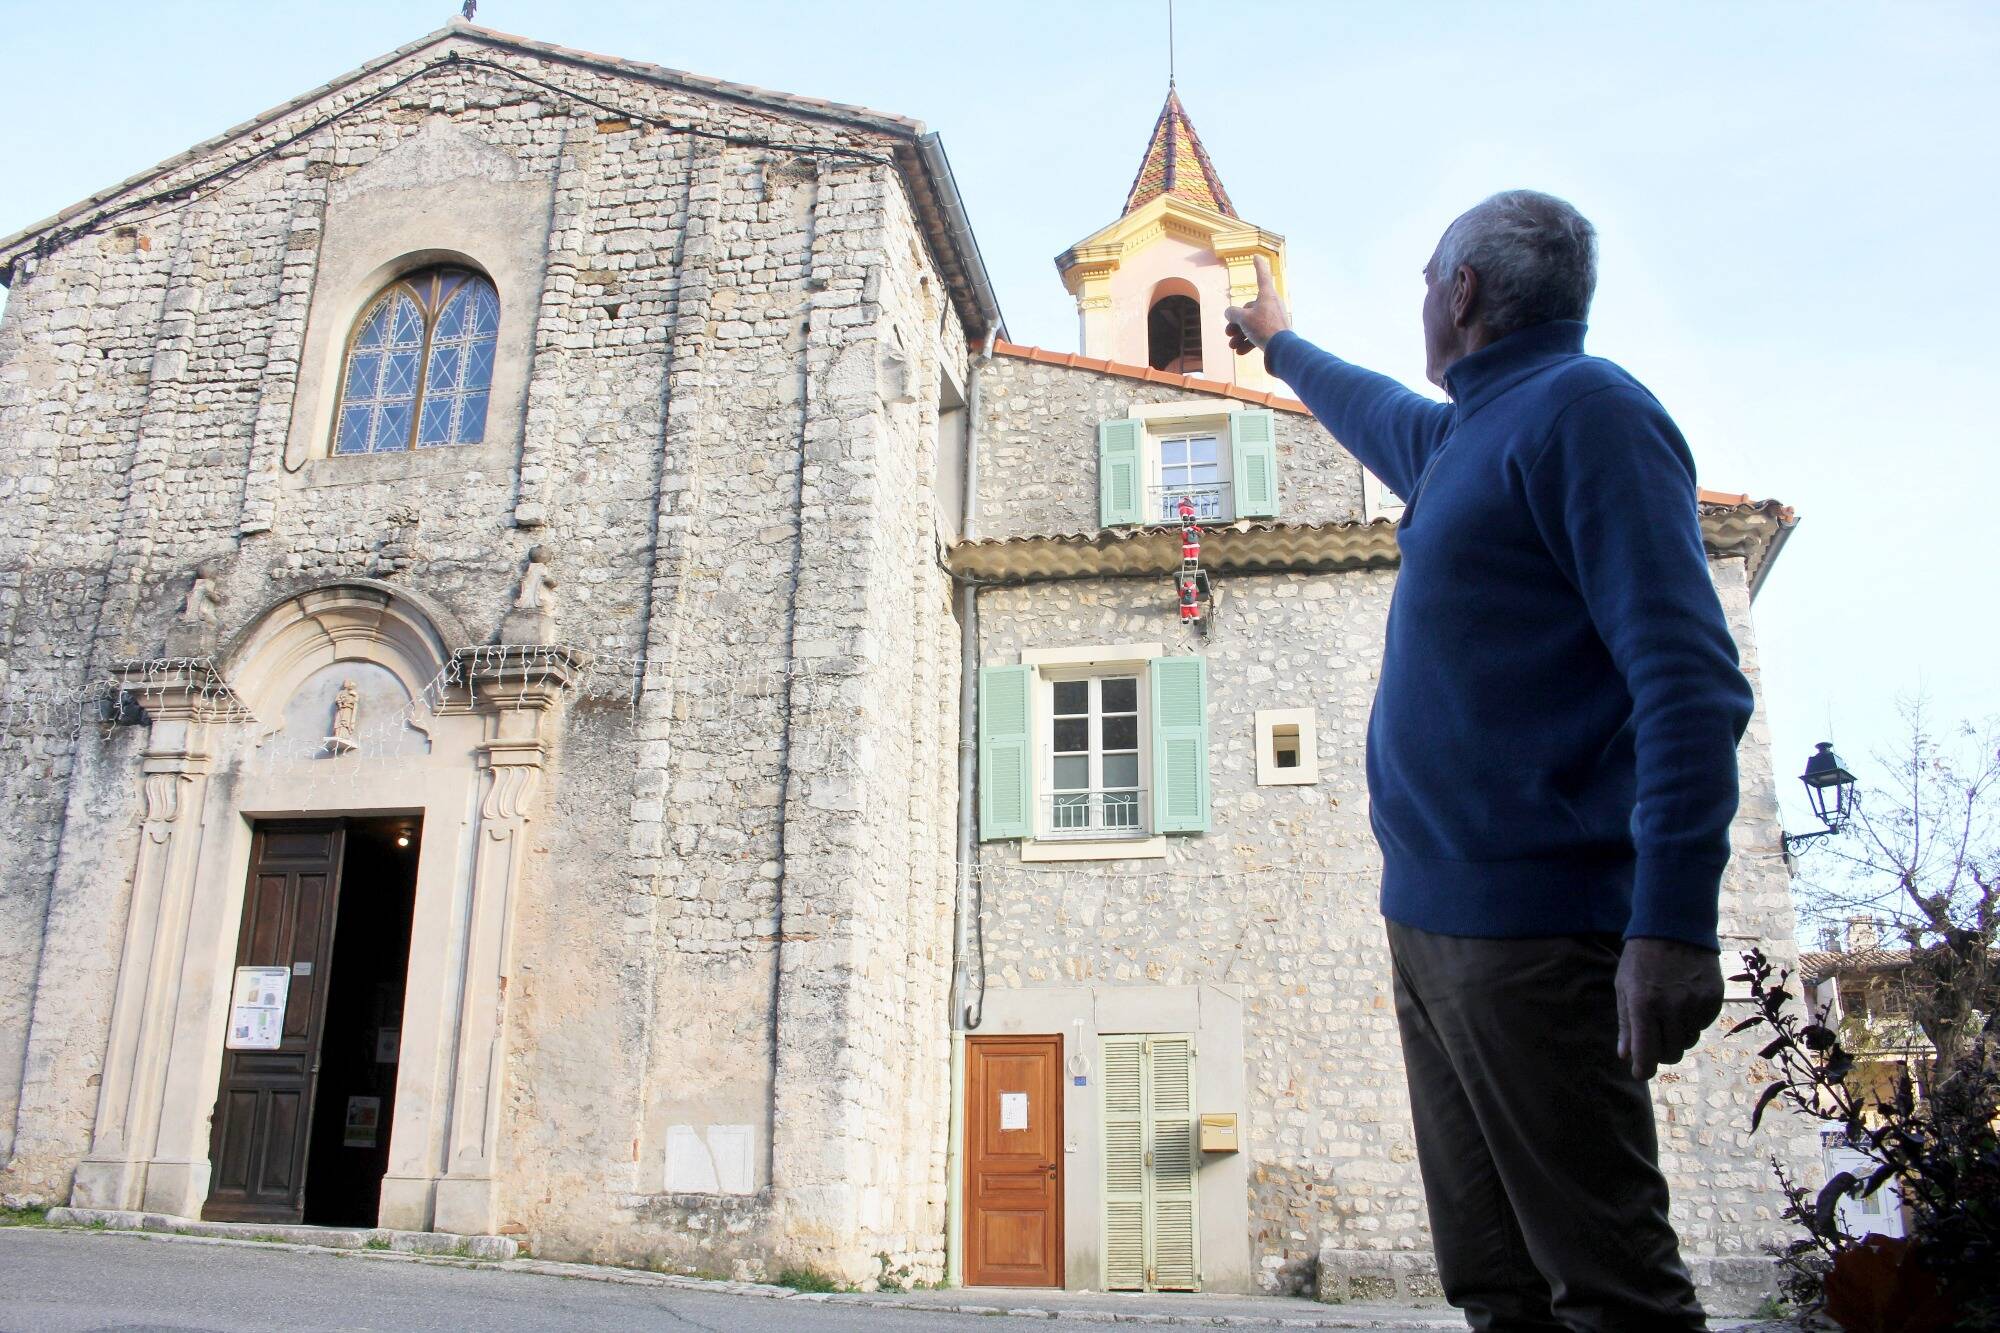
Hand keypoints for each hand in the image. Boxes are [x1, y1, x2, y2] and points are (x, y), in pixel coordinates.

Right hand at [1223, 255, 1290, 353]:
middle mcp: (1272, 304)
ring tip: (1231, 345)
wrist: (1282, 349)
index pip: (1262, 275)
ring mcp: (1274, 319)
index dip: (1258, 265)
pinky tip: (1240, 352)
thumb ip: (1233, 313)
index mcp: (1267, 295)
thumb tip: (1230, 313)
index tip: (1256, 256)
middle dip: (1236, 323)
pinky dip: (1249, 343)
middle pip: (1249, 309)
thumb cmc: (1263, 328)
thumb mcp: (1243, 319)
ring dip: (1240, 335)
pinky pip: (1259, 335)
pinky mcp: (1276, 333)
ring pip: (1252, 324)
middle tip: (1228, 332)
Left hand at [1615, 937, 1723, 1079]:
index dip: (1643, 1069)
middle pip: (1671, 1053)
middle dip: (1661, 1052)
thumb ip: (1626, 1023)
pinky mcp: (1714, 998)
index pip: (1646, 1054)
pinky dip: (1693, 1021)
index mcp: (1644, 1005)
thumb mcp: (1624, 987)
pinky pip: (1704, 1025)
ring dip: (1678, 1035)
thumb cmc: (1641, 958)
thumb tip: (1626, 1056)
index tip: (1641, 1072)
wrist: (1674, 927)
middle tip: (1655, 1039)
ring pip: (1689, 1041)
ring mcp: (1696, 1003)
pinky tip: (1685, 1001)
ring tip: (1669, 1013)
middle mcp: (1672, 1007)